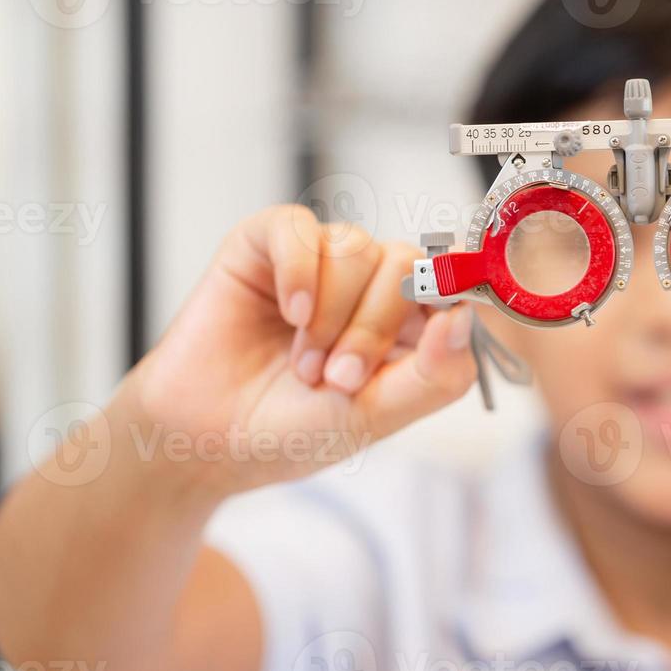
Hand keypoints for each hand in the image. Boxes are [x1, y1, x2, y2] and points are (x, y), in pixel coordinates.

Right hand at [128, 206, 475, 493]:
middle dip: (374, 327)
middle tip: (338, 379)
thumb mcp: (376, 416)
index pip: (450, 284)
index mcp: (407, 325)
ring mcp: (318, 261)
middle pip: (405, 265)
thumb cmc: (291, 430)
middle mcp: (368, 285)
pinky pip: (299, 228)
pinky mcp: (266, 245)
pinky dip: (299, 270)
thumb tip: (466, 316)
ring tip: (303, 366)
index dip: (450, 295)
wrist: (204, 442)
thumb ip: (434, 374)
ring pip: (355, 248)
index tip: (444, 311)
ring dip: (331, 316)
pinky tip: (290, 312)